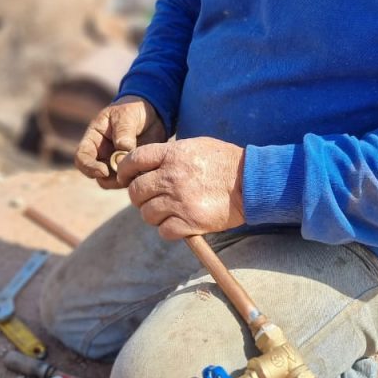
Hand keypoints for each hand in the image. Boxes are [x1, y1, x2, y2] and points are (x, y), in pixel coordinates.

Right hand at [75, 96, 166, 188]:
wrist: (152, 114)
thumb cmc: (132, 110)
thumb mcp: (126, 115)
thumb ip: (123, 131)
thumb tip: (122, 150)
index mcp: (94, 140)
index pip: (82, 158)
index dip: (89, 168)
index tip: (104, 171)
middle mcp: (102, 155)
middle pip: (97, 176)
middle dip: (109, 178)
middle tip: (125, 174)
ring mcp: (116, 164)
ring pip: (114, 182)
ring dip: (124, 180)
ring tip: (139, 169)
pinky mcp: (131, 169)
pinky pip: (131, 180)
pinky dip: (137, 178)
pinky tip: (147, 170)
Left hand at [116, 137, 244, 238]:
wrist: (252, 183)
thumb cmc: (227, 162)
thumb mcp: (198, 146)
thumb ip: (171, 153)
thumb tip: (149, 163)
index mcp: (173, 154)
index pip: (134, 160)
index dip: (125, 170)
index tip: (125, 177)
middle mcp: (171, 177)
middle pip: (136, 191)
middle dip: (139, 196)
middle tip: (149, 198)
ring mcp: (179, 201)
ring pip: (147, 214)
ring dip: (153, 215)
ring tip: (168, 211)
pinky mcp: (189, 222)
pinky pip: (164, 231)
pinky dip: (168, 230)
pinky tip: (179, 224)